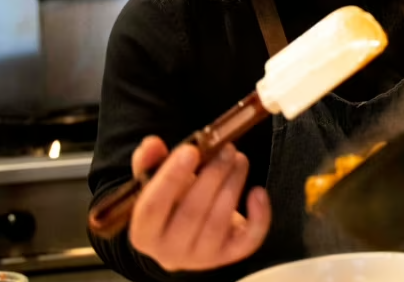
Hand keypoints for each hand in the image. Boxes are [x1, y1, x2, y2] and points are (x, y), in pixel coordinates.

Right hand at [127, 136, 271, 271]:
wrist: (184, 235)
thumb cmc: (169, 205)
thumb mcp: (153, 183)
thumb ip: (149, 163)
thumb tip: (152, 144)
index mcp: (144, 233)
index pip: (153, 207)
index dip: (171, 177)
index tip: (190, 150)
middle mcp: (169, 251)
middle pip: (191, 213)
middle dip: (213, 175)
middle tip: (226, 148)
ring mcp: (200, 258)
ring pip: (219, 222)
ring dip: (233, 185)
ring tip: (239, 159)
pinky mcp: (228, 256)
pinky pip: (248, 241)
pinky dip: (259, 217)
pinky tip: (258, 192)